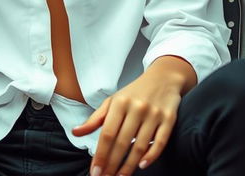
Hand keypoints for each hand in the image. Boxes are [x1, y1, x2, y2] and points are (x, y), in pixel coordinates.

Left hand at [71, 61, 187, 175]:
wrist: (164, 77)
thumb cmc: (134, 92)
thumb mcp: (113, 101)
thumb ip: (95, 119)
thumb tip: (76, 132)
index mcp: (120, 102)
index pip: (108, 133)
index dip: (101, 154)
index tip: (95, 171)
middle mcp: (136, 108)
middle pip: (122, 142)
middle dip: (112, 164)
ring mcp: (154, 114)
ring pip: (140, 145)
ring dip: (129, 165)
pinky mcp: (169, 119)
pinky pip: (160, 142)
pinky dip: (151, 156)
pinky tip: (142, 166)